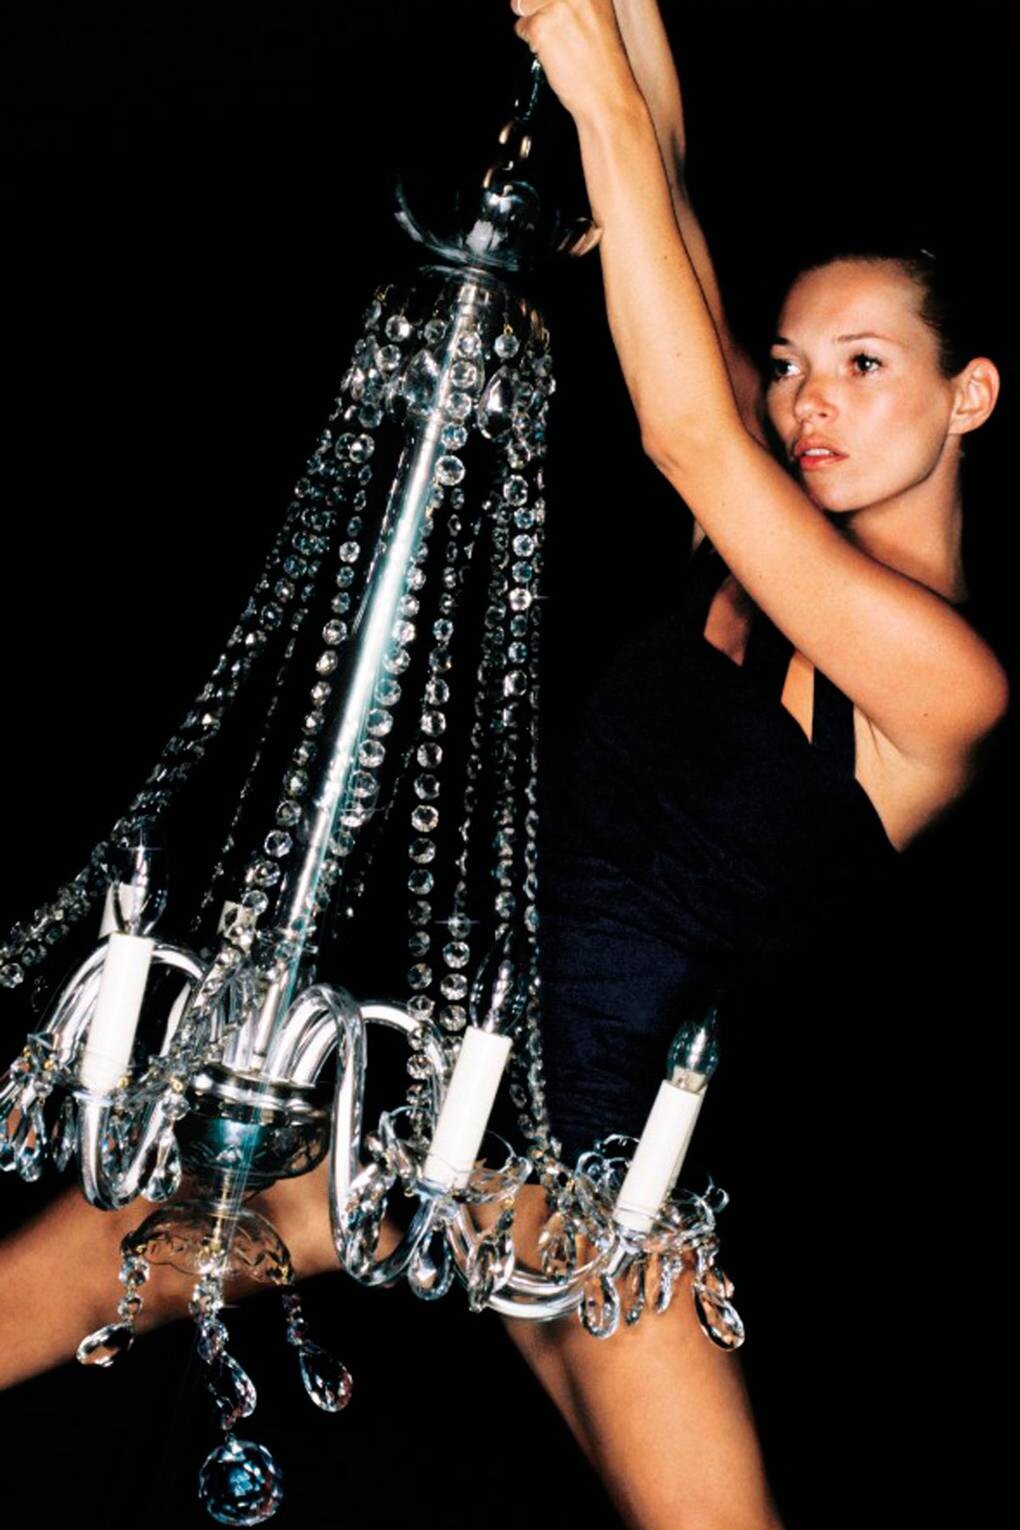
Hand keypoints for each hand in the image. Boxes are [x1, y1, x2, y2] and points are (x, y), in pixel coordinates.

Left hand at [510, 0, 643, 126]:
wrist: (608, 94)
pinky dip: (532, 43)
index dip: (544, 1)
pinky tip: (554, 55)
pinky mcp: (541, 26)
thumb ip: (573, 2)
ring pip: (523, 5)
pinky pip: (521, 27)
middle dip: (534, 5)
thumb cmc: (604, 62)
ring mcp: (557, 5)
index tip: (549, 10)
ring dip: (533, 25)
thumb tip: (541, 0)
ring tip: (557, 43)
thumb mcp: (596, 15)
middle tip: (555, 30)